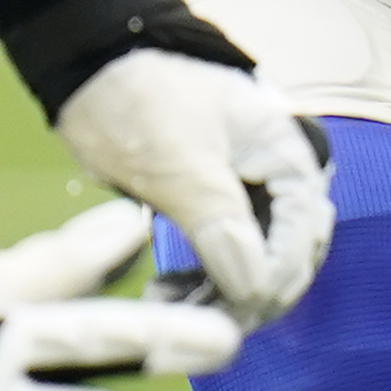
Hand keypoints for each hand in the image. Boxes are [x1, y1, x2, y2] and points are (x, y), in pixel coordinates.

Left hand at [52, 40, 335, 320]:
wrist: (90, 69)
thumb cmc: (137, 101)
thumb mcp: (178, 160)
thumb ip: (220, 220)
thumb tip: (256, 287)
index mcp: (284, 152)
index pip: (300, 233)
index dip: (273, 278)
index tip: (234, 309)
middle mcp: (276, 175)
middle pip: (287, 253)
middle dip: (251, 294)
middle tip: (200, 322)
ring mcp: (246, 192)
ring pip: (256, 262)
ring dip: (224, 294)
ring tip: (172, 308)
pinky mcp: (213, 206)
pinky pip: (226, 256)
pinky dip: (205, 282)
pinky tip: (171, 293)